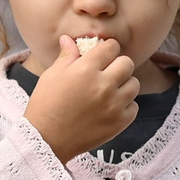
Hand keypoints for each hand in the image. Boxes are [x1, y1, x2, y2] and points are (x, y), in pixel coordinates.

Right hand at [23, 35, 139, 163]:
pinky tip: (111, 107)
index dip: (107, 49)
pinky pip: (133, 107)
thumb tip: (69, 39)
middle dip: (118, 64)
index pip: (112, 47)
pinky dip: (125, 106)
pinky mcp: (119, 123)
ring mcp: (113, 105)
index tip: (103, 55)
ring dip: (124, 85)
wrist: (45, 140)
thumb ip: (67, 56)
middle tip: (107, 72)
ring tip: (110, 91)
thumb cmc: (45, 105)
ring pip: (134, 84)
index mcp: (86, 69)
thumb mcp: (51, 76)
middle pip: (127, 63)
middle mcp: (103, 85)